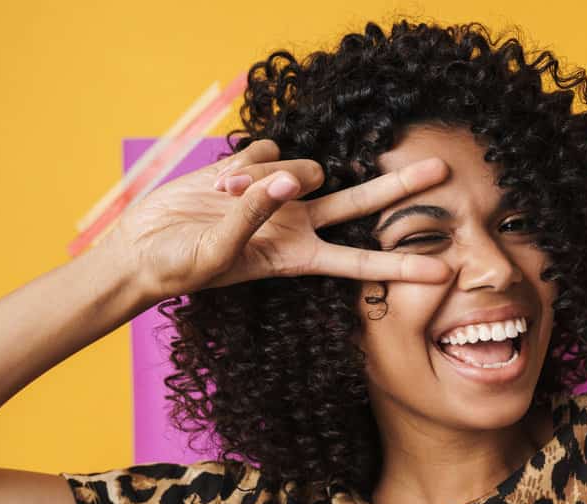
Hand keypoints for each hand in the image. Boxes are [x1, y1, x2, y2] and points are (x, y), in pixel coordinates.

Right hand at [97, 138, 450, 303]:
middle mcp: (298, 223)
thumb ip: (255, 216)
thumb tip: (288, 179)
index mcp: (297, 257)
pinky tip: (219, 180)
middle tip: (442, 169)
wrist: (142, 249)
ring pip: (304, 166)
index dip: (402, 266)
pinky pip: (266, 147)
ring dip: (268, 175)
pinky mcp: (254, 168)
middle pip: (361, 202)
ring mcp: (278, 195)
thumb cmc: (178, 268)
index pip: (360, 261)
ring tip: (222, 196)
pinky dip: (246, 160)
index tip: (444, 274)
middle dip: (400, 187)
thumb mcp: (218, 253)